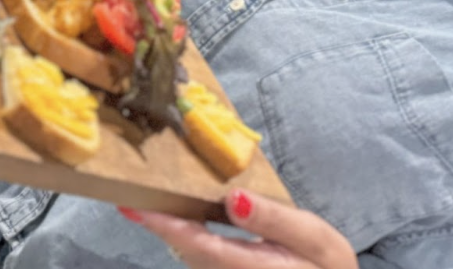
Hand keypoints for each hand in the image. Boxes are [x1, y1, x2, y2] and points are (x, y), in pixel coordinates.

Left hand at [118, 191, 356, 268]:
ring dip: (166, 228)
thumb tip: (233, 197)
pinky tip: (170, 213)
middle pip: (185, 251)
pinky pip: (196, 257)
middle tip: (127, 192)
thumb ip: (275, 218)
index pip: (201, 247)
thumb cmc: (325, 265)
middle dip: (158, 222)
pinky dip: (181, 235)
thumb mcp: (315, 238)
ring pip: (187, 255)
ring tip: (142, 196)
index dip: (165, 226)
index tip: (134, 206)